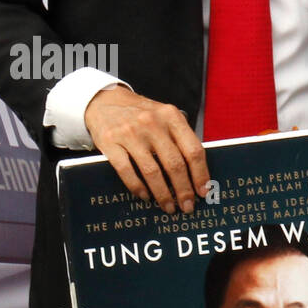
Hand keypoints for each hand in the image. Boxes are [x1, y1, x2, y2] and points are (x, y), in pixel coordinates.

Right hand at [83, 84, 209, 212]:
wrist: (104, 101)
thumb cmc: (140, 114)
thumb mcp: (163, 116)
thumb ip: (179, 137)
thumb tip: (196, 174)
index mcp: (170, 116)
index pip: (193, 150)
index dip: (200, 174)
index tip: (203, 192)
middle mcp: (152, 123)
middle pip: (174, 164)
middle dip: (183, 190)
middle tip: (187, 206)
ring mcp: (130, 132)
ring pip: (152, 171)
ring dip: (162, 194)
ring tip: (168, 206)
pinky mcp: (110, 142)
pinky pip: (127, 171)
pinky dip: (138, 187)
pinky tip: (145, 196)